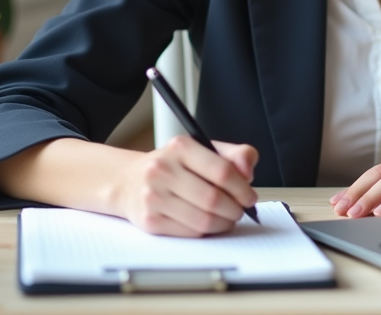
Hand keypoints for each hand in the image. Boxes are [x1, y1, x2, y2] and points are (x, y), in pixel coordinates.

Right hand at [113, 137, 257, 236]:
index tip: (249, 196)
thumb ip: (235, 155)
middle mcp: (162, 169)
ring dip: (224, 223)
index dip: (242, 188)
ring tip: (228, 218)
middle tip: (240, 210)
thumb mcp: (205, 150)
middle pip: (213, 199)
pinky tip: (209, 224)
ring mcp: (153, 196)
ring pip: (203, 220)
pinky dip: (206, 232)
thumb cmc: (175, 166)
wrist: (131, 181)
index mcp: (180, 147)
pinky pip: (189, 233)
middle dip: (235, 209)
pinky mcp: (150, 220)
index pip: (222, 170)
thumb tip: (248, 171)